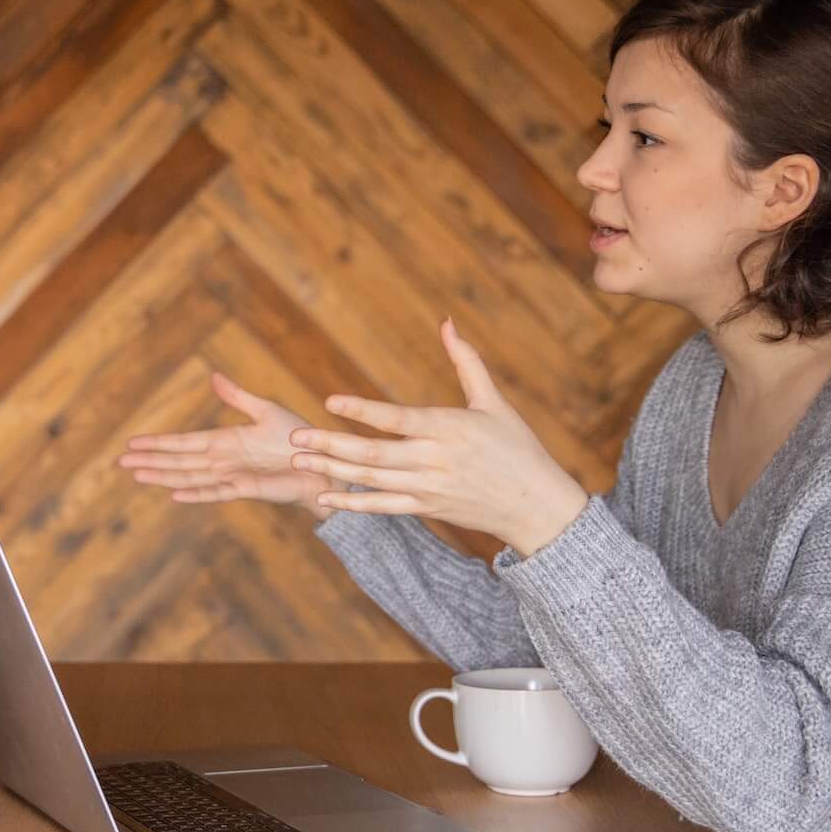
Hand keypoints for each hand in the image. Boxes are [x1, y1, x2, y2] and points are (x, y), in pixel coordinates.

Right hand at [120, 372, 327, 513]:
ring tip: (138, 475)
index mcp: (224, 441)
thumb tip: (213, 377)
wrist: (322, 464)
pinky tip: (174, 495)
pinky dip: (195, 494)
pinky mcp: (246, 489)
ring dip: (163, 476)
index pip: (183, 443)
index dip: (158, 443)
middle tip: (120, 463)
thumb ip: (237, 397)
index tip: (132, 443)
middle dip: (150, 461)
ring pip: (189, 477)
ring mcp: (232, 476)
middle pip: (178, 462)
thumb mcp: (265, 411)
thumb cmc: (298, 438)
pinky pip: (216, 492)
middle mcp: (222, 461)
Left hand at [288, 319, 589, 553]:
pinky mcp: (426, 509)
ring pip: (372, 480)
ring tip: (298, 461)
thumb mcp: (494, 402)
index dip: (362, 411)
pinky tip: (324, 496)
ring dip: (332, 471)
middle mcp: (435, 460)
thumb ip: (466, 361)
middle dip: (331, 445)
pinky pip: (383, 507)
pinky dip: (353, 504)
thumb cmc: (517, 447)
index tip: (329, 401)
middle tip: (295, 438)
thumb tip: (447, 322)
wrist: (535, 505)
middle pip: (374, 454)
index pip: (397, 419)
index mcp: (449, 429)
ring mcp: (428, 488)